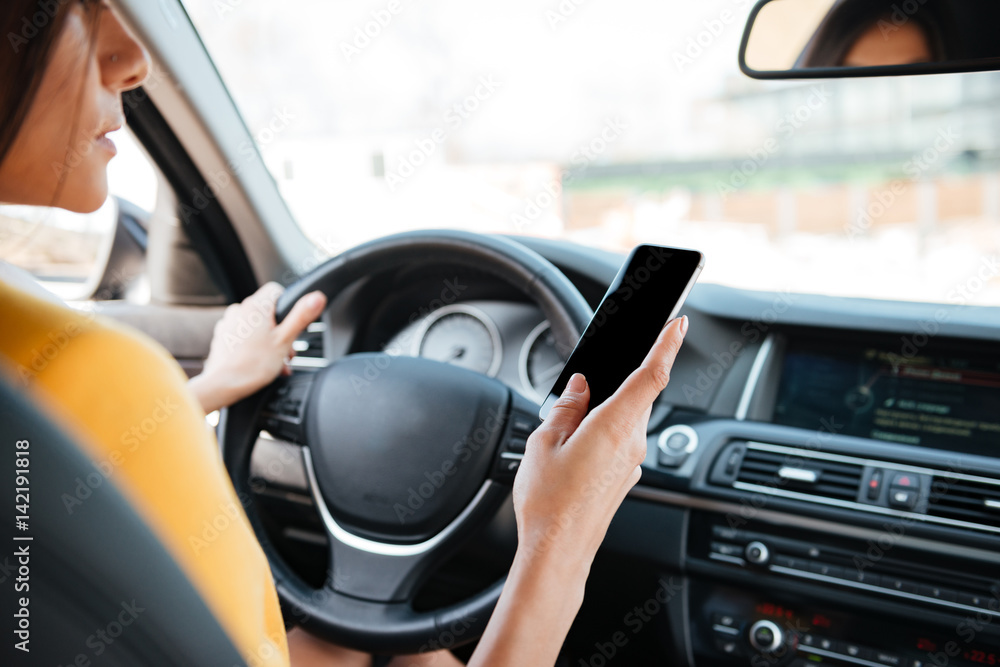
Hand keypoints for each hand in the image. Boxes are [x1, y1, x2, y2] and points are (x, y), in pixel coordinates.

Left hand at [188, 282, 326, 413]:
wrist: (223, 385)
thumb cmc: (253, 365)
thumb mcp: (285, 340)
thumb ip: (301, 316)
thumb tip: (317, 297)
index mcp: (255, 306)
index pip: (276, 290)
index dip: (287, 306)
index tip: (291, 324)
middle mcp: (239, 310)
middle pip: (268, 311)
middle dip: (281, 330)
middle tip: (286, 349)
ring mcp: (229, 323)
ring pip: (256, 325)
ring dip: (269, 340)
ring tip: (275, 360)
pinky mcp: (223, 337)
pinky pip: (244, 336)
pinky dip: (254, 346)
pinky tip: (261, 362)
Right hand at [512, 314, 687, 571]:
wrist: (558, 552)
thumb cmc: (549, 503)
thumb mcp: (544, 442)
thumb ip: (566, 407)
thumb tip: (579, 387)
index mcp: (614, 426)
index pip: (652, 375)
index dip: (667, 345)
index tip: (678, 323)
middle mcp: (632, 443)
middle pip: (639, 395)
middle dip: (623, 378)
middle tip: (591, 379)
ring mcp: (632, 463)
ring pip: (629, 418)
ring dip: (610, 408)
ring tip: (570, 423)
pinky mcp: (625, 478)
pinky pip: (622, 441)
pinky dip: (607, 431)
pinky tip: (578, 444)